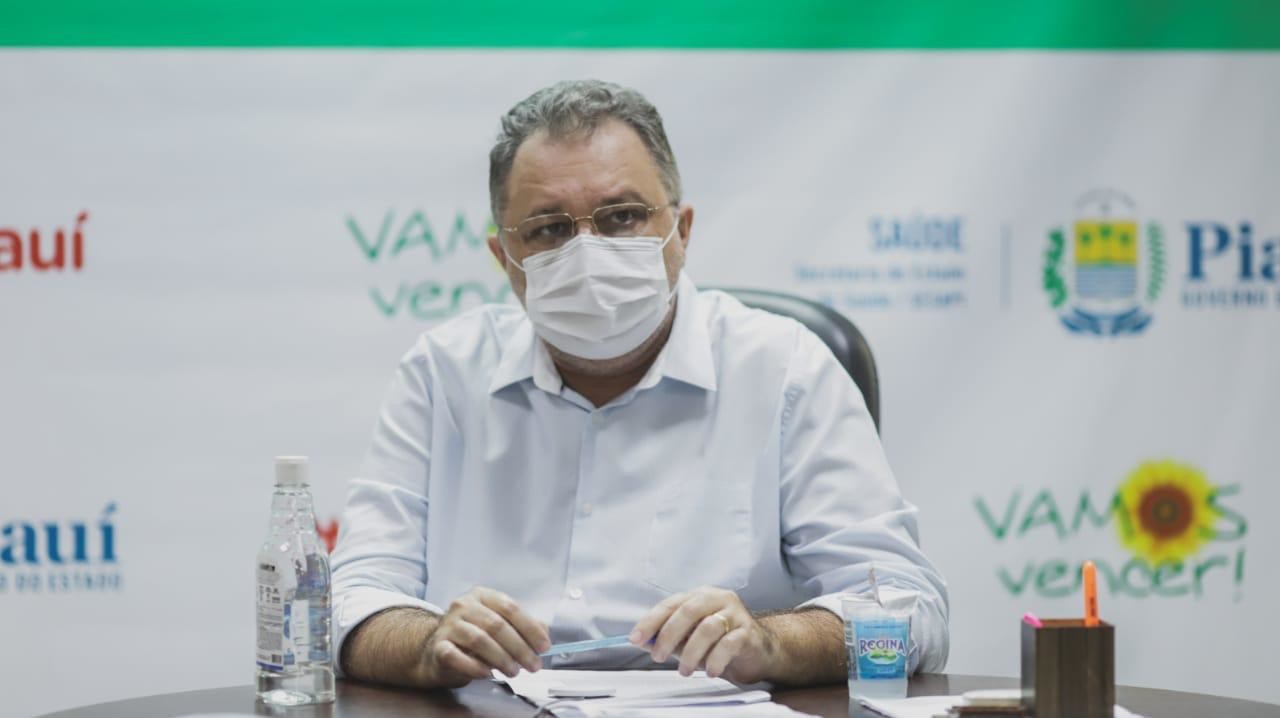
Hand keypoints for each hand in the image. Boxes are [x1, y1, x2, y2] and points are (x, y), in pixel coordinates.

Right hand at [418, 586, 550, 687]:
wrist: (438, 652)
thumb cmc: (475, 637)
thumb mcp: (499, 627)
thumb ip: (522, 628)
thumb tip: (544, 636)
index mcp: (482, 596)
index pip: (510, 607)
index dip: (530, 627)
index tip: (544, 647)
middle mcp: (464, 606)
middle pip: (497, 625)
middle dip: (520, 648)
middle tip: (533, 665)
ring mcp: (449, 625)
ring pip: (480, 640)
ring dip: (502, 659)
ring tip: (514, 672)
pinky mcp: (438, 646)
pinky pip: (457, 657)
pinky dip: (476, 667)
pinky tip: (488, 674)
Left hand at [628, 586, 777, 682]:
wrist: (760, 651)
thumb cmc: (721, 643)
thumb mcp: (690, 639)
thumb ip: (668, 638)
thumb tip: (641, 641)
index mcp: (700, 596)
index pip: (671, 604)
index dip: (651, 621)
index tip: (635, 638)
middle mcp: (718, 599)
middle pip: (688, 611)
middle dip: (668, 635)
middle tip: (658, 657)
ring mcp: (735, 613)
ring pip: (708, 628)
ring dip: (692, 653)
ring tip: (685, 671)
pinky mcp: (748, 632)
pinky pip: (729, 644)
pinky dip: (715, 659)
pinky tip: (711, 671)